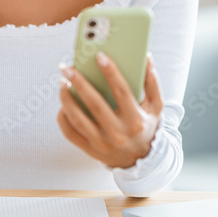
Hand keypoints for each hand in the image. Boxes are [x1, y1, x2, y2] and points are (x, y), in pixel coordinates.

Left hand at [57, 53, 163, 168]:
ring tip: (62, 83)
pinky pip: (70, 133)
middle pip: (95, 104)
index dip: (111, 72)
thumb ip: (152, 82)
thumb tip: (147, 58)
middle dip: (79, 83)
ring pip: (78, 119)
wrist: (141, 160)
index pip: (121, 91)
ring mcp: (102, 143)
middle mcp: (118, 133)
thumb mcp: (155, 107)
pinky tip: (62, 104)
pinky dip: (62, 117)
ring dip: (66, 99)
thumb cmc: (146, 126)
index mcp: (135, 120)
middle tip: (67, 68)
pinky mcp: (90, 150)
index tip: (99, 56)